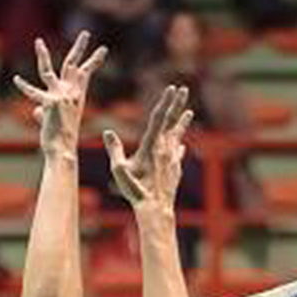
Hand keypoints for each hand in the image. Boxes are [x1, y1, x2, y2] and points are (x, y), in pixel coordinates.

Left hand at [14, 32, 107, 159]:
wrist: (62, 150)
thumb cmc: (60, 139)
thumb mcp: (53, 120)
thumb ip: (43, 111)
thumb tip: (35, 111)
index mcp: (76, 96)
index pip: (85, 74)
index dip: (93, 61)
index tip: (103, 50)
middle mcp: (70, 94)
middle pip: (73, 65)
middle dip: (80, 48)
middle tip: (86, 33)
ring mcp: (59, 97)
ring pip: (48, 71)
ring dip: (42, 56)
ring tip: (38, 42)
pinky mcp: (49, 104)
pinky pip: (34, 94)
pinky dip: (24, 88)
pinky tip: (16, 79)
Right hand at [103, 84, 193, 213]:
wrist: (155, 209)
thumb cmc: (135, 190)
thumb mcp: (120, 169)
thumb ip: (115, 150)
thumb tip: (107, 132)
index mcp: (152, 145)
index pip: (159, 118)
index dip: (166, 101)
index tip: (172, 88)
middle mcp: (164, 149)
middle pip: (171, 122)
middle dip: (177, 104)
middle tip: (183, 89)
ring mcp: (172, 159)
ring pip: (178, 136)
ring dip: (182, 123)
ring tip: (189, 112)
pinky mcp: (175, 170)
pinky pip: (178, 153)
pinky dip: (179, 146)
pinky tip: (181, 145)